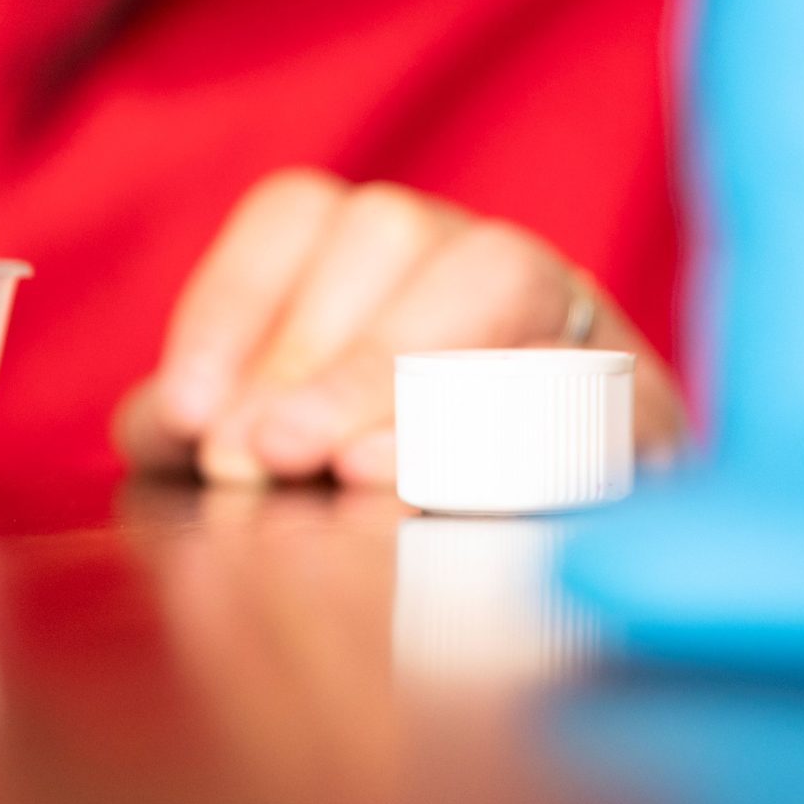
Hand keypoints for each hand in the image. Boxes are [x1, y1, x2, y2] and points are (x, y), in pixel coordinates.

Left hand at [113, 170, 685, 488]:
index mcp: (379, 254)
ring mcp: (574, 314)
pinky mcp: (646, 400)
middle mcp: (476, 256)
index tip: (184, 412)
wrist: (559, 588)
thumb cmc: (392, 501)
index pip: (296, 215)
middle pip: (395, 229)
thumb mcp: (277, 457)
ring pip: (502, 272)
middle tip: (258, 456)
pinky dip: (505, 428)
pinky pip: (592, 377)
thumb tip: (157, 426)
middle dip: (314, 350)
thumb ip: (208, 430)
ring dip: (403, 370)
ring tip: (343, 471)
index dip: (233, 302)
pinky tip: (428, 489)